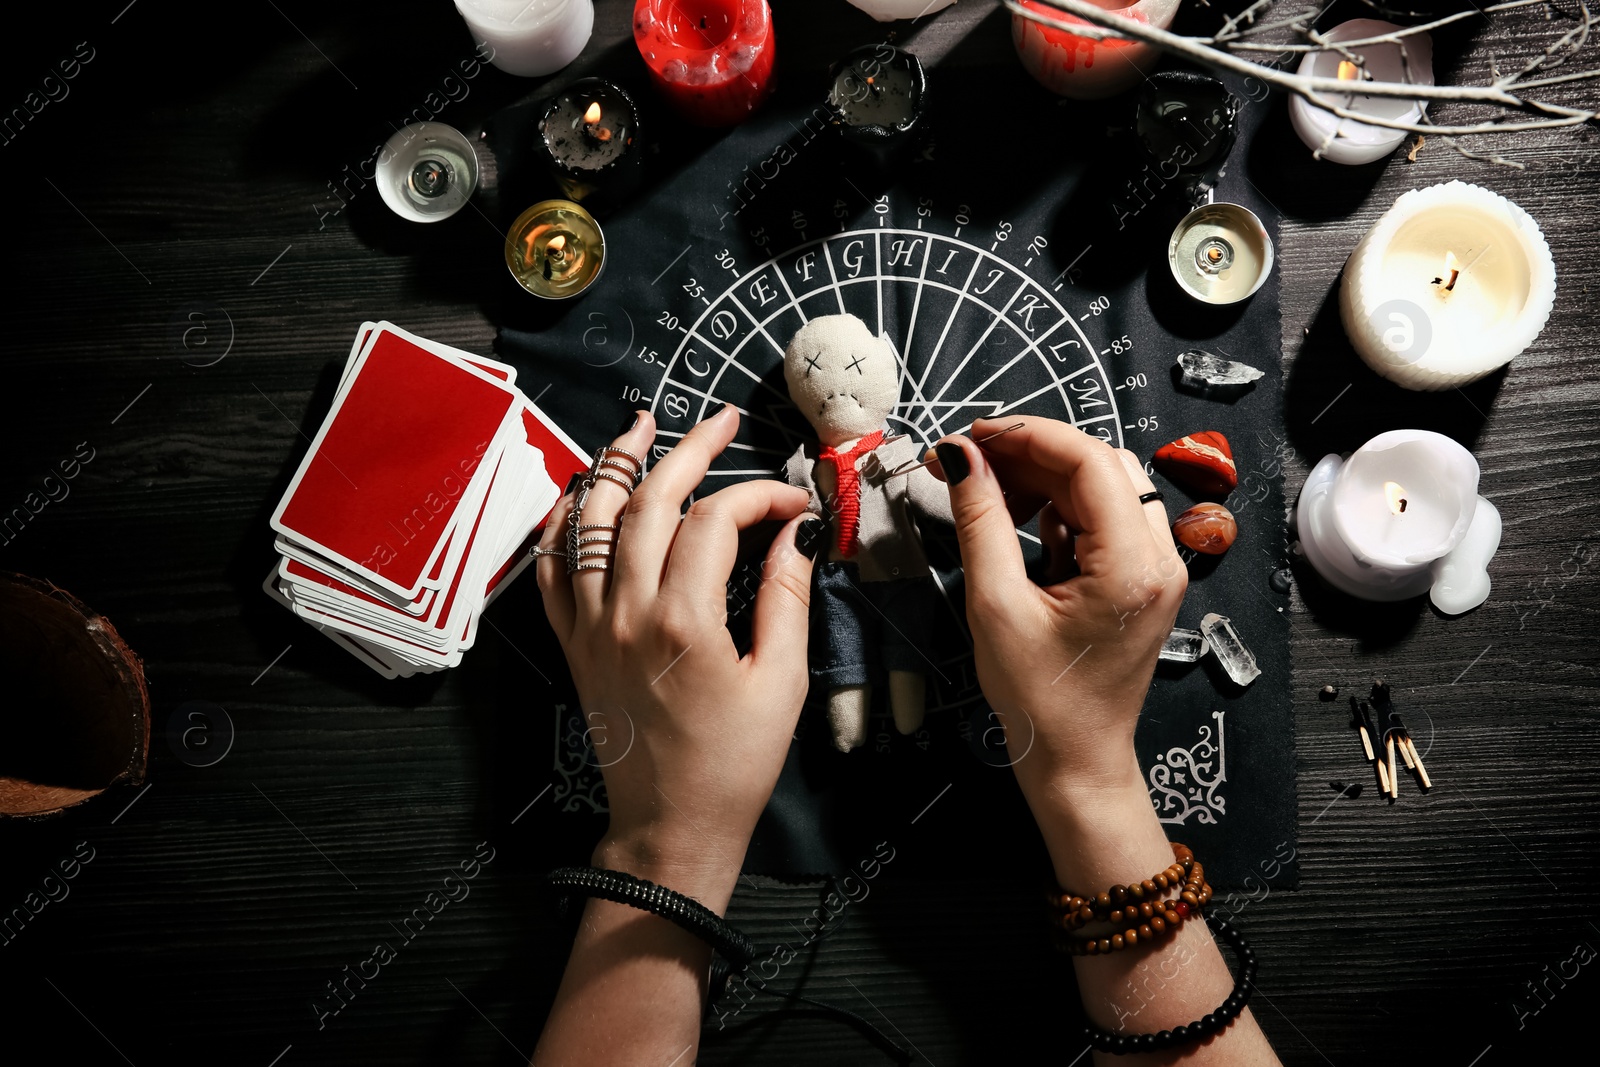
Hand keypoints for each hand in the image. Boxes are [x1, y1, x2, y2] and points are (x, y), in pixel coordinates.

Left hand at [535, 406, 821, 912]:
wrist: (669, 828)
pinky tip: (581, 494)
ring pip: (591, 521)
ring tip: (640, 428)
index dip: (758, 496)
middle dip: (688, 450)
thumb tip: (794, 536)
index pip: (715, 521)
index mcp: (684, 621)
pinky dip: (563, 523)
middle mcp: (626, 613)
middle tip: (721, 421)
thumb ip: (786, 600)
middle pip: (649, 501)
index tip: (792, 504)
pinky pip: (552, 568)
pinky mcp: (572, 644)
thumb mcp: (782, 684)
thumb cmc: (733, 767)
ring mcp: (590, 626)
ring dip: (616, 466)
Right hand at [928, 417, 1185, 802]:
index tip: (972, 436)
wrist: (1076, 761)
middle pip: (1100, 466)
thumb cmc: (1039, 699)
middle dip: (1032, 453)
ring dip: (1043, 478)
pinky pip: (1104, 518)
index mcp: (1134, 565)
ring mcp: (1156, 567)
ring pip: (1102, 487)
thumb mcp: (995, 605)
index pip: (1089, 461)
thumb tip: (960, 458)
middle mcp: (1160, 557)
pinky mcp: (1140, 578)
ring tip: (987, 493)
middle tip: (970, 462)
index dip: (1028, 435)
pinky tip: (1017, 524)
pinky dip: (1058, 509)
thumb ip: (980, 521)